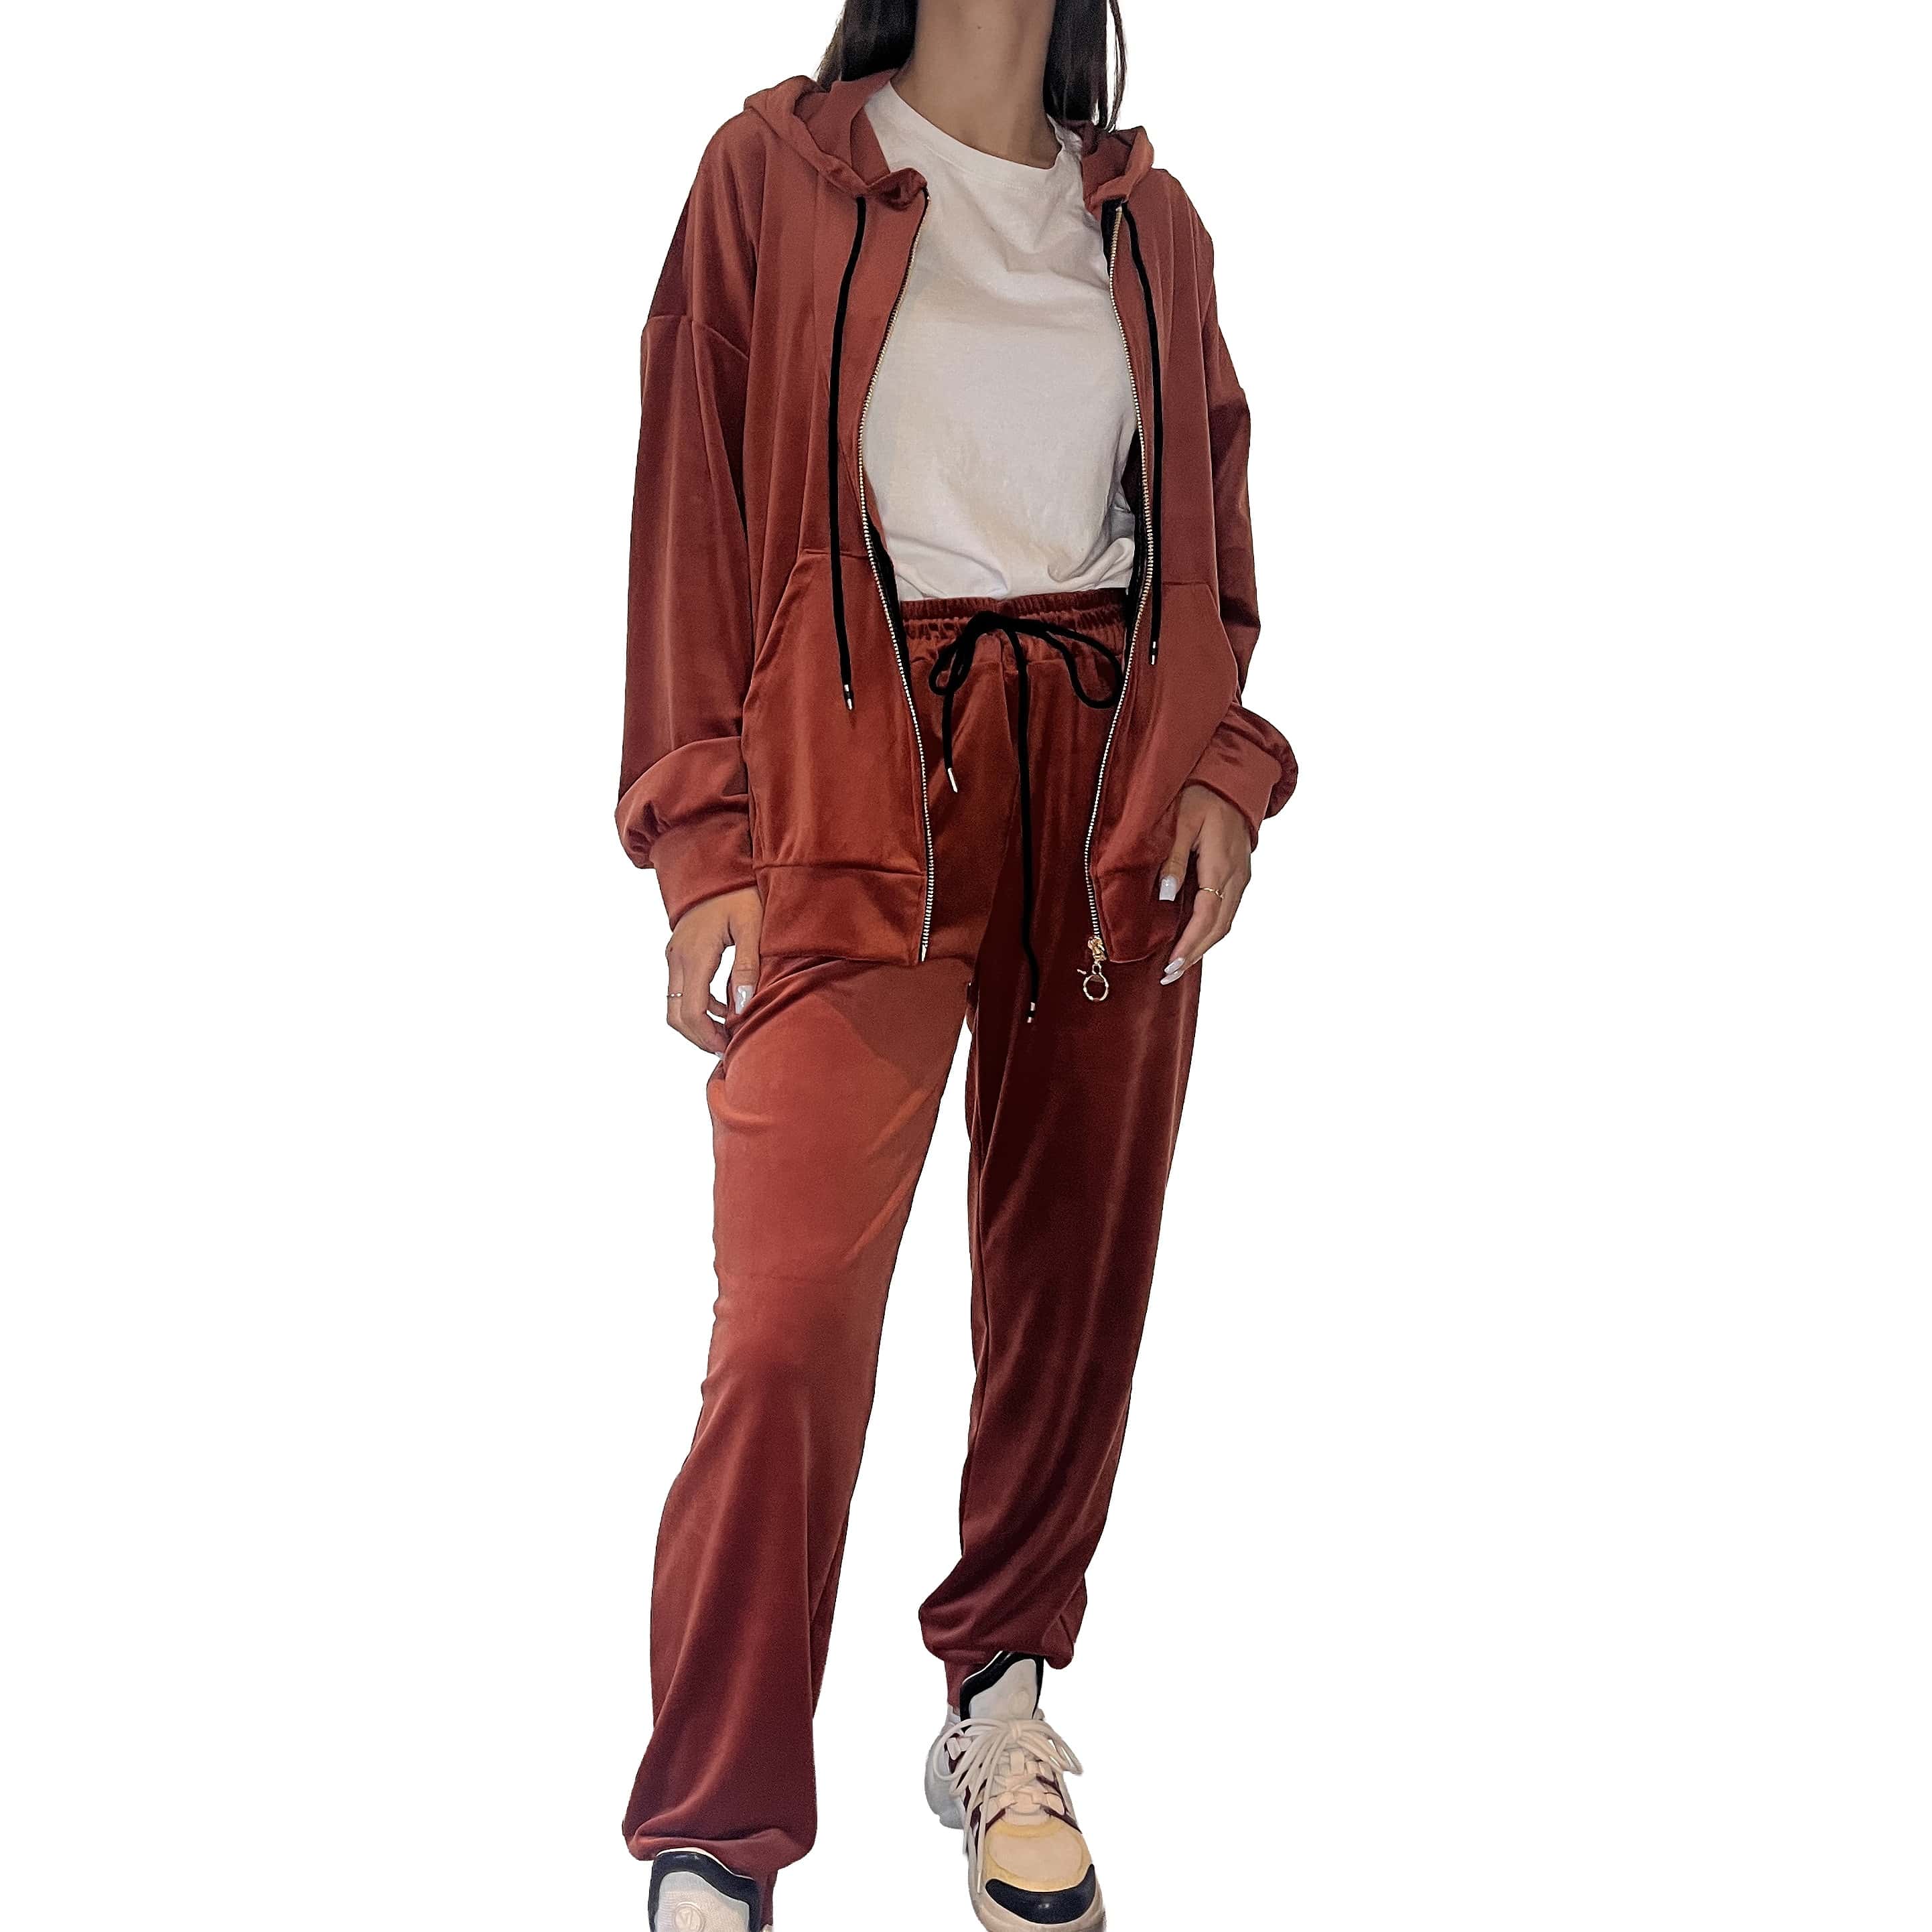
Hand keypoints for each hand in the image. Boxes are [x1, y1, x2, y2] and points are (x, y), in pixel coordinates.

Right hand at [664, 886, 761, 1053]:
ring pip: (674, 1004)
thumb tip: (741, 1007)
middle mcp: (677, 958)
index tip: (729, 1048)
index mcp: (695, 954)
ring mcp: (674, 955)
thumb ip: (747, 967)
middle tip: (728, 1048)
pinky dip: (699, 1006)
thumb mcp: (753, 926)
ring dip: (698, 1024)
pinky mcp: (678, 953)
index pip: (691, 1011)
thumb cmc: (740, 893)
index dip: (708, 1037)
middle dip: (700, 1037)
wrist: (716, 866)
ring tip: (729, 1032)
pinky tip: (726, 1007)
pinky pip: (681, 990)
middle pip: (676, 1015)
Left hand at [1157, 784, 1252, 983]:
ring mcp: (1242, 877)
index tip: (1171, 964)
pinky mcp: (1240, 875)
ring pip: (1225, 922)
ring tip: (1179, 964)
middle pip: (1219, 926)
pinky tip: (1194, 938)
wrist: (1233, 779)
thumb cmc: (1203, 794)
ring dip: (1203, 945)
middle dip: (1195, 953)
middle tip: (1169, 975)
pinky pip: (1227, 910)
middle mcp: (1237, 876)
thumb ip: (1173, 858)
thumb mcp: (1182, 819)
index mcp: (1221, 864)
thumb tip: (1166, 896)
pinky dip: (1210, 930)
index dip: (1189, 943)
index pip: (1206, 915)